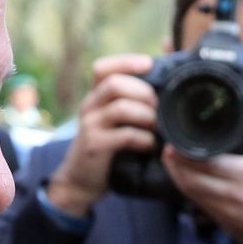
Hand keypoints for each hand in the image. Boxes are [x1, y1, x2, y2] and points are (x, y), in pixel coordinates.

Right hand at [46, 54, 157, 216]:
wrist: (79, 181)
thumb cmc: (106, 148)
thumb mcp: (113, 122)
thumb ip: (131, 103)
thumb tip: (162, 87)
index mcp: (95, 97)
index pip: (103, 68)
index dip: (126, 62)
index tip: (149, 64)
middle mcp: (90, 106)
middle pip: (114, 83)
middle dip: (143, 91)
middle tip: (158, 106)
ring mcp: (90, 126)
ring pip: (120, 107)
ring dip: (146, 115)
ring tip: (156, 126)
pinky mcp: (95, 146)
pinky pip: (124, 135)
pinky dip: (143, 139)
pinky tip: (150, 145)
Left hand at [162, 110, 242, 243]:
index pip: (208, 161)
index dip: (187, 150)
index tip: (178, 137)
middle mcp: (233, 191)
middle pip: (192, 175)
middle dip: (175, 161)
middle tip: (168, 145)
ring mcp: (225, 208)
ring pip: (190, 190)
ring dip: (176, 174)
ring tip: (170, 159)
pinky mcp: (221, 220)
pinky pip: (197, 201)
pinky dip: (187, 187)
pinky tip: (183, 176)